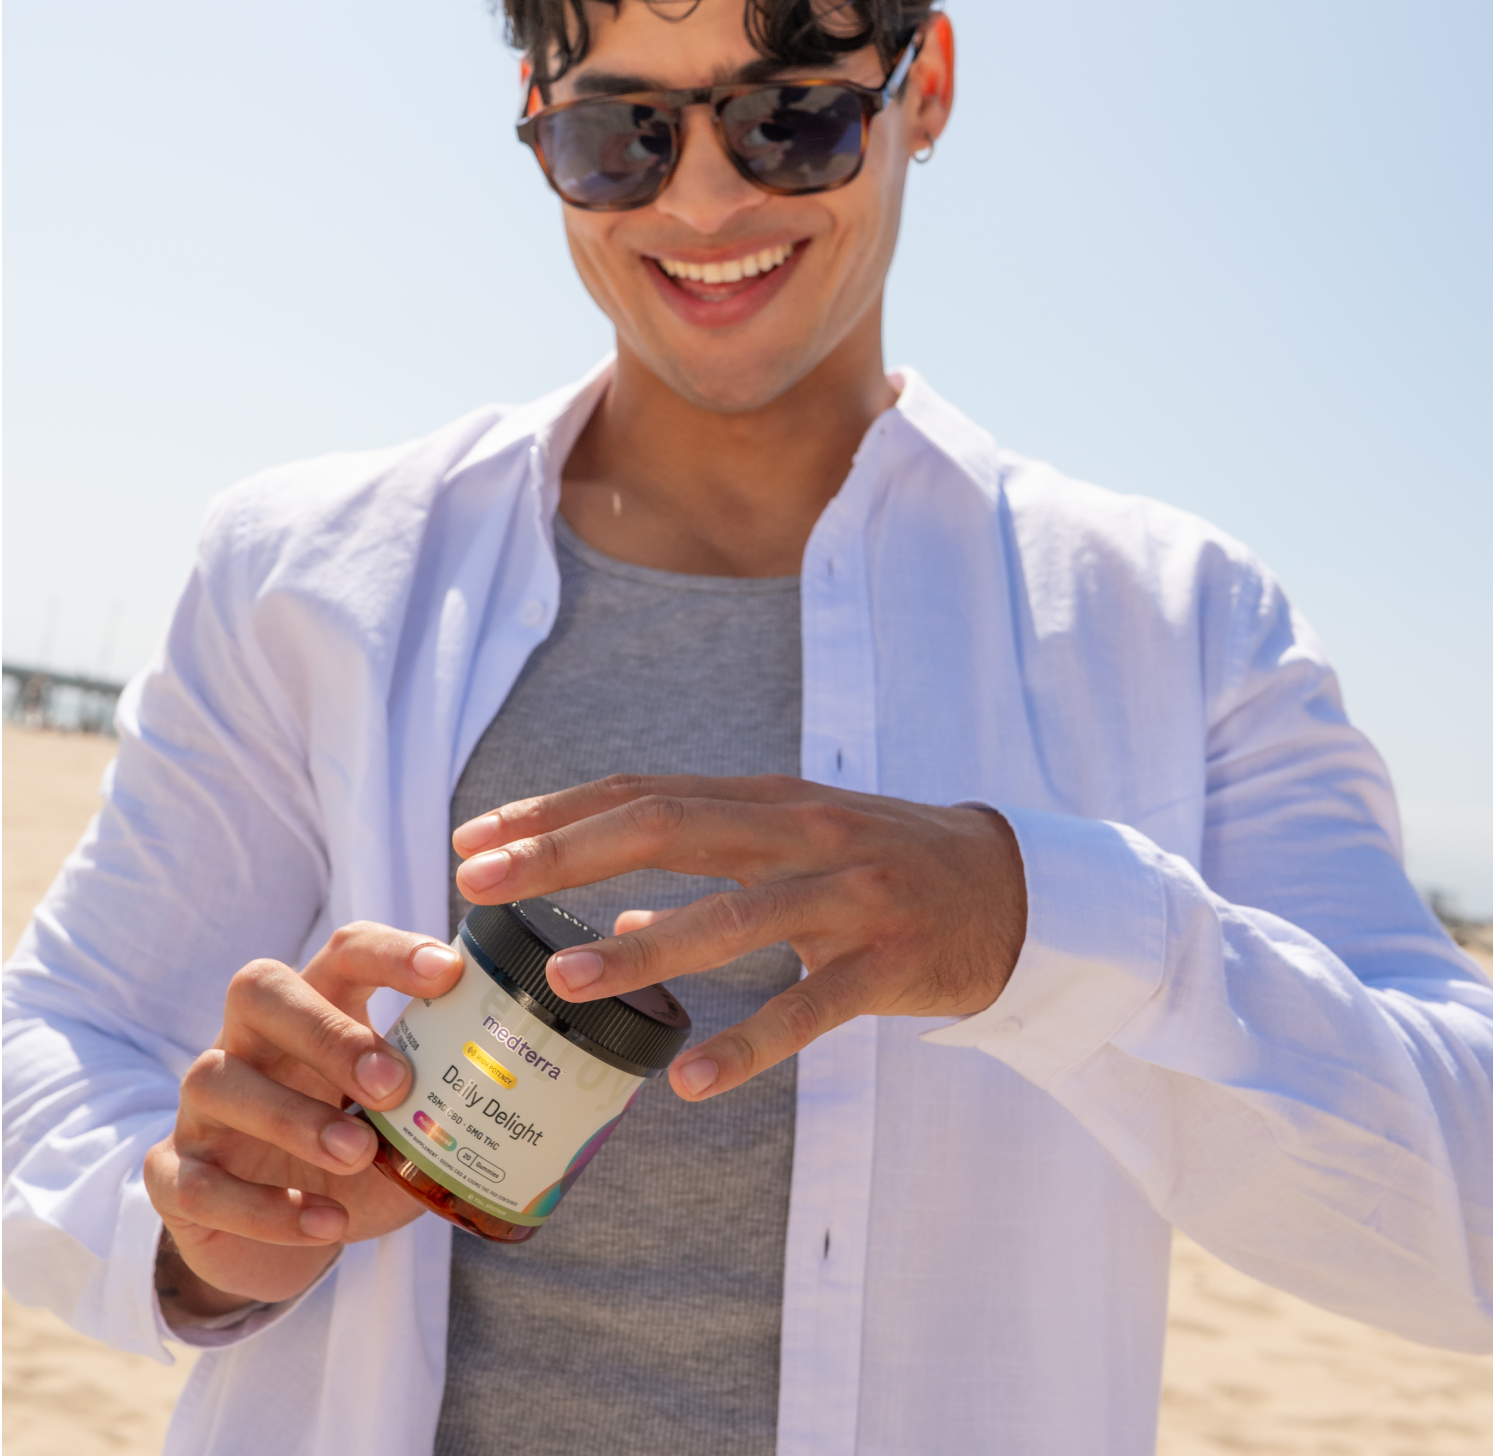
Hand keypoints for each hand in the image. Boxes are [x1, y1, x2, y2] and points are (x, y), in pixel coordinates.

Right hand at [143, 923, 462, 1321]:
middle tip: (393, 1084)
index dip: (394, 953)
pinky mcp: (174, 1173)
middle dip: (327, 1030)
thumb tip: (562, 1098)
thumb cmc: (349, 1156)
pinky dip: (262, 1205)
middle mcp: (250, 1040)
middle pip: (260, 988)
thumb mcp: (402, 1126)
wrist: (267, 1234)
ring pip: (219, 1079)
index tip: (451, 974)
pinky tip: (323, 1224)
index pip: (345, 950)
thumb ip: (452, 1104)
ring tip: (359, 1157)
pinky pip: (197, 1178)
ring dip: (295, 1117)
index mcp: (316, 1007)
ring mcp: (202, 1104)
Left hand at [452, 776, 1025, 1102]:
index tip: (474, 839)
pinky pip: (811, 1007)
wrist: (1013, 886)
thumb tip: (616, 917)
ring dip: (643, 948)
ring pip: (733, 914)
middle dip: (564, 852)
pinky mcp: (887, 959)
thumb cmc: (885, 863)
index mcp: (766, 799)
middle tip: (480, 881)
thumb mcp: (795, 848)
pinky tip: (695, 1081)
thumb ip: (708, 872)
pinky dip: (751, 1041)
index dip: (554, 813)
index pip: (641, 793)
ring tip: (562, 977)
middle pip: (668, 827)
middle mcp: (799, 830)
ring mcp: (847, 891)